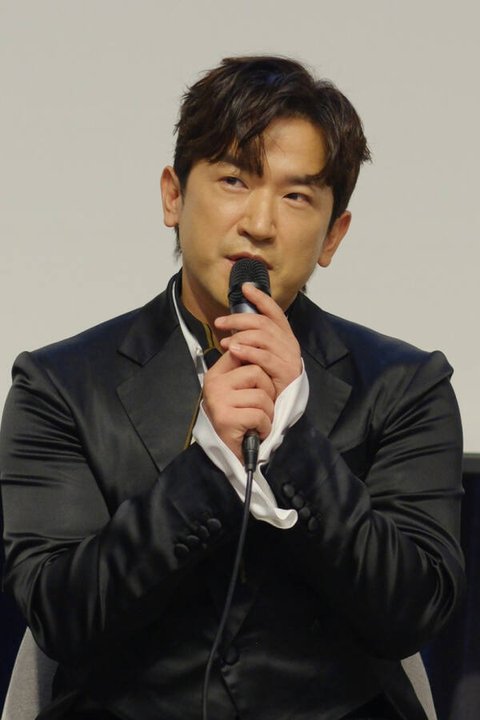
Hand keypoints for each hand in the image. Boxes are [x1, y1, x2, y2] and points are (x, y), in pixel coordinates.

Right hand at [202, 349, 275, 461]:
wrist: (226, 452)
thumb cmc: (237, 419)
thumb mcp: (237, 390)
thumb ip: (244, 371)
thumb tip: (262, 351)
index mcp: (216, 374)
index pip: (240, 352)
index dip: (258, 361)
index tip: (262, 379)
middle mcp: (214, 384)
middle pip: (257, 372)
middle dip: (268, 392)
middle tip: (262, 407)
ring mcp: (218, 400)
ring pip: (261, 395)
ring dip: (267, 413)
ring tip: (258, 421)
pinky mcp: (226, 418)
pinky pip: (259, 415)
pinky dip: (264, 427)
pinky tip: (257, 431)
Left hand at [214, 282, 301, 397]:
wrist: (280, 409)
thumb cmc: (267, 381)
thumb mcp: (259, 356)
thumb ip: (251, 340)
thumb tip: (231, 323)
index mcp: (284, 337)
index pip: (274, 311)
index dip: (260, 298)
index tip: (245, 288)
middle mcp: (289, 344)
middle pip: (263, 322)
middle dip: (239, 318)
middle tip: (220, 322)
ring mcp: (289, 358)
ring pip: (263, 337)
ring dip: (240, 336)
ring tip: (225, 342)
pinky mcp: (285, 373)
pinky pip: (264, 357)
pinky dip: (247, 351)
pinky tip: (234, 351)